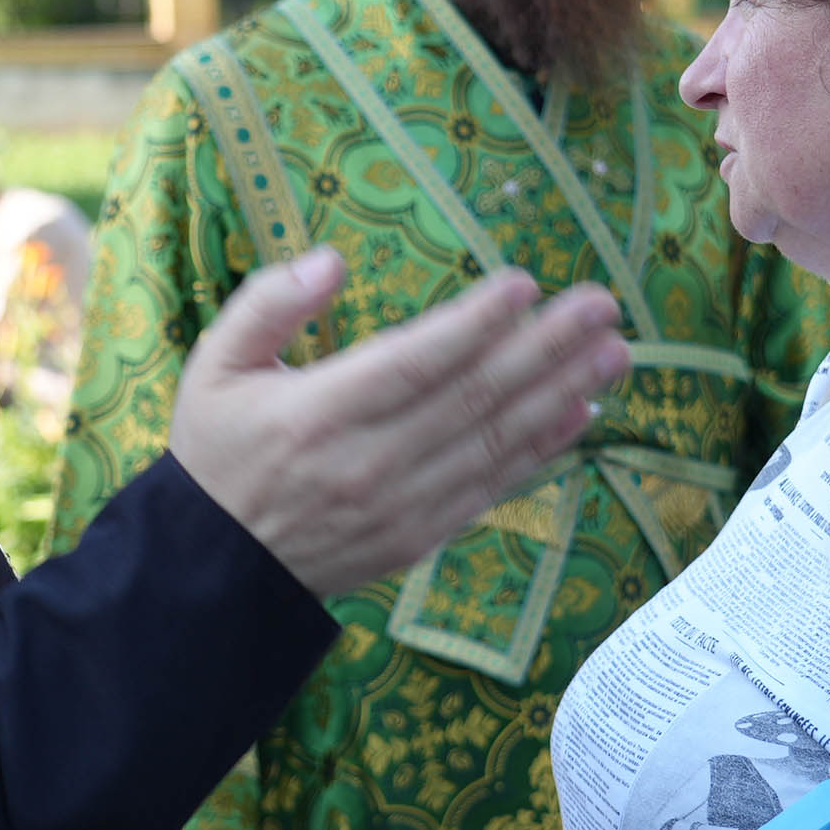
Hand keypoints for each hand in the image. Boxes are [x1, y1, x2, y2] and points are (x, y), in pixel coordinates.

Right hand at [170, 251, 626, 600]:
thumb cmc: (218, 452)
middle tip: (602, 305)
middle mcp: (368, 462)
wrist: (215, 568)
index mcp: (317, 414)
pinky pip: (493, 487)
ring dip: (562, 393)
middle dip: (545, 347)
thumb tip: (332, 261)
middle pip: (473, 398)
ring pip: (495, 442)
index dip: (475, 322)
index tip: (525, 284)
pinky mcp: (420, 536)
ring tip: (616, 352)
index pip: (414, 361)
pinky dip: (542, 450)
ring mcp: (401, 506)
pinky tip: (581, 411)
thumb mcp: (214, 364)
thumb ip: (268, 303)